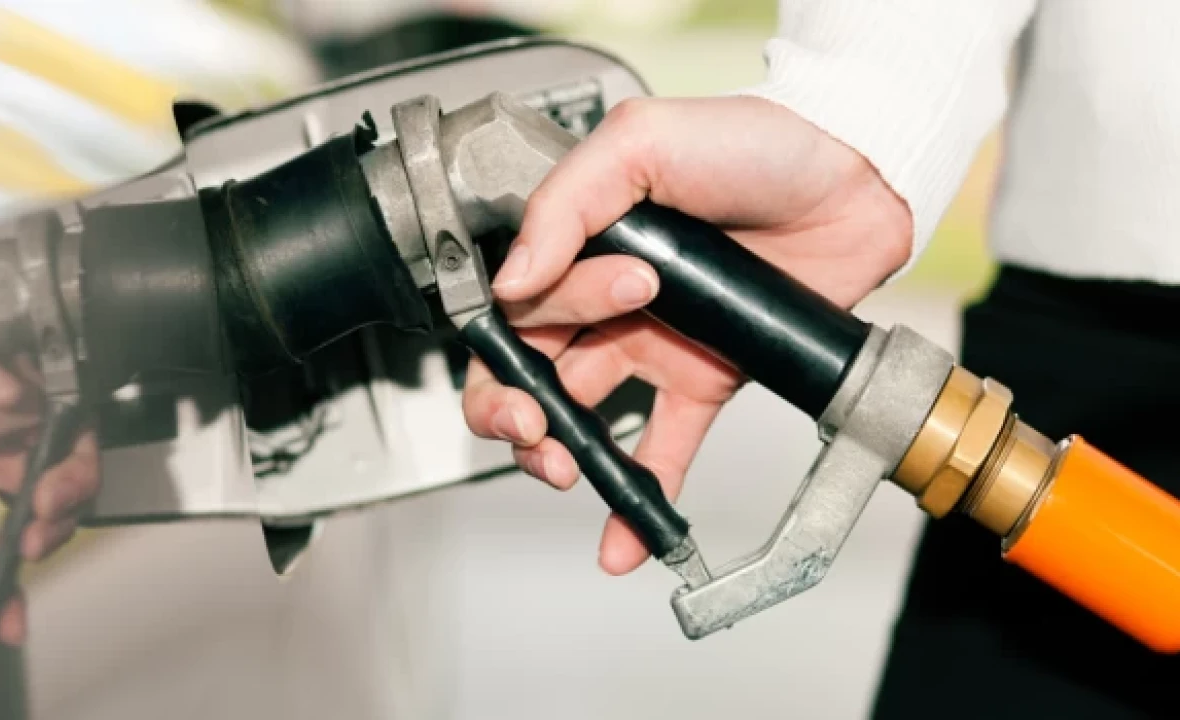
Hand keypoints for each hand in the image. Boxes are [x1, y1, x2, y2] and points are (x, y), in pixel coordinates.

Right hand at [461, 96, 911, 574]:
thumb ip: (565, 205)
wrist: (854, 175)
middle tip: (534, 430)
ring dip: (562, 455)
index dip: (512, 343)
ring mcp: (654, 342)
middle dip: (515, 411)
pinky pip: (662, 444)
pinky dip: (641, 492)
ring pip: (583, 414)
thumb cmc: (755, 141)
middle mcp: (607, 297)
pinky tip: (626, 530)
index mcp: (579, 241)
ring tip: (569, 472)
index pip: (516, 308)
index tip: (539, 356)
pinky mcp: (704, 378)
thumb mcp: (641, 142)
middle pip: (530, 369)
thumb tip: (511, 281)